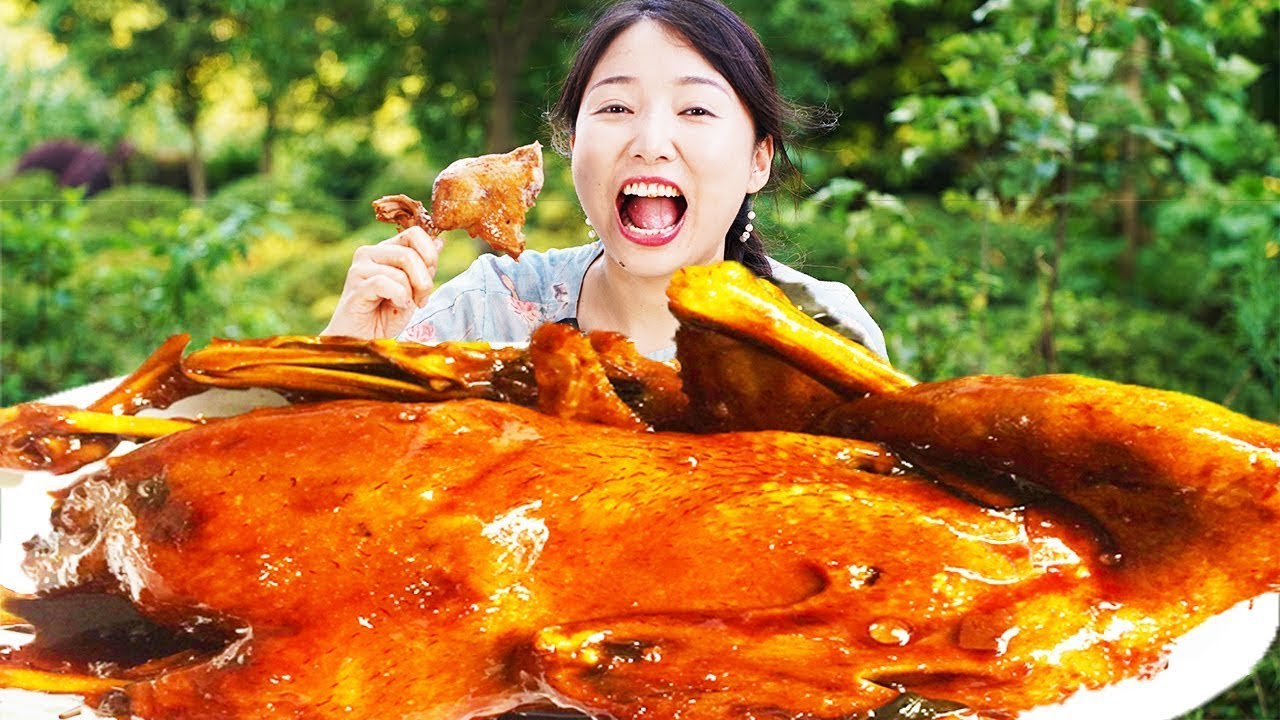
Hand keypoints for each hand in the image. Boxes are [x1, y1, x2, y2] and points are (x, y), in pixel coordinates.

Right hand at [322, 226, 443, 338]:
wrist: (362, 339)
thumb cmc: (385, 315)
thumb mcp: (413, 289)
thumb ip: (424, 266)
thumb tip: (440, 242)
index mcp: (384, 249)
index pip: (414, 233)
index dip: (430, 254)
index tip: (431, 275)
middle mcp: (369, 253)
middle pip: (409, 255)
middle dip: (423, 281)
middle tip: (421, 300)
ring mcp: (359, 269)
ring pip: (400, 273)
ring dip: (410, 294)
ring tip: (404, 306)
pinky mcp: (356, 286)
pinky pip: (385, 283)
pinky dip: (399, 297)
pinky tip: (397, 306)